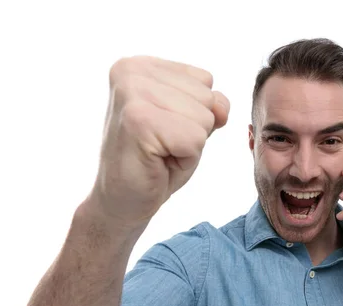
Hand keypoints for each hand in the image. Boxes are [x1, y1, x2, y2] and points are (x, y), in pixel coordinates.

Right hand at [86, 56, 229, 228]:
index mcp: (140, 65)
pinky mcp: (138, 121)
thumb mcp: (190, 124)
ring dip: (189, 146)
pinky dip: (186, 160)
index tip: (163, 132)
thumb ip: (210, 105)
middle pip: (207, 98)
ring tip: (159, 154)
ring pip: (204, 118)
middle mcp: (131, 71)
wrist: (121, 203)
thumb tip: (220, 106)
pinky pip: (195, 139)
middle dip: (193, 131)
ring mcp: (132, 93)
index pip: (205, 81)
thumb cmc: (155, 163)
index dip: (194, 116)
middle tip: (161, 147)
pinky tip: (158, 163)